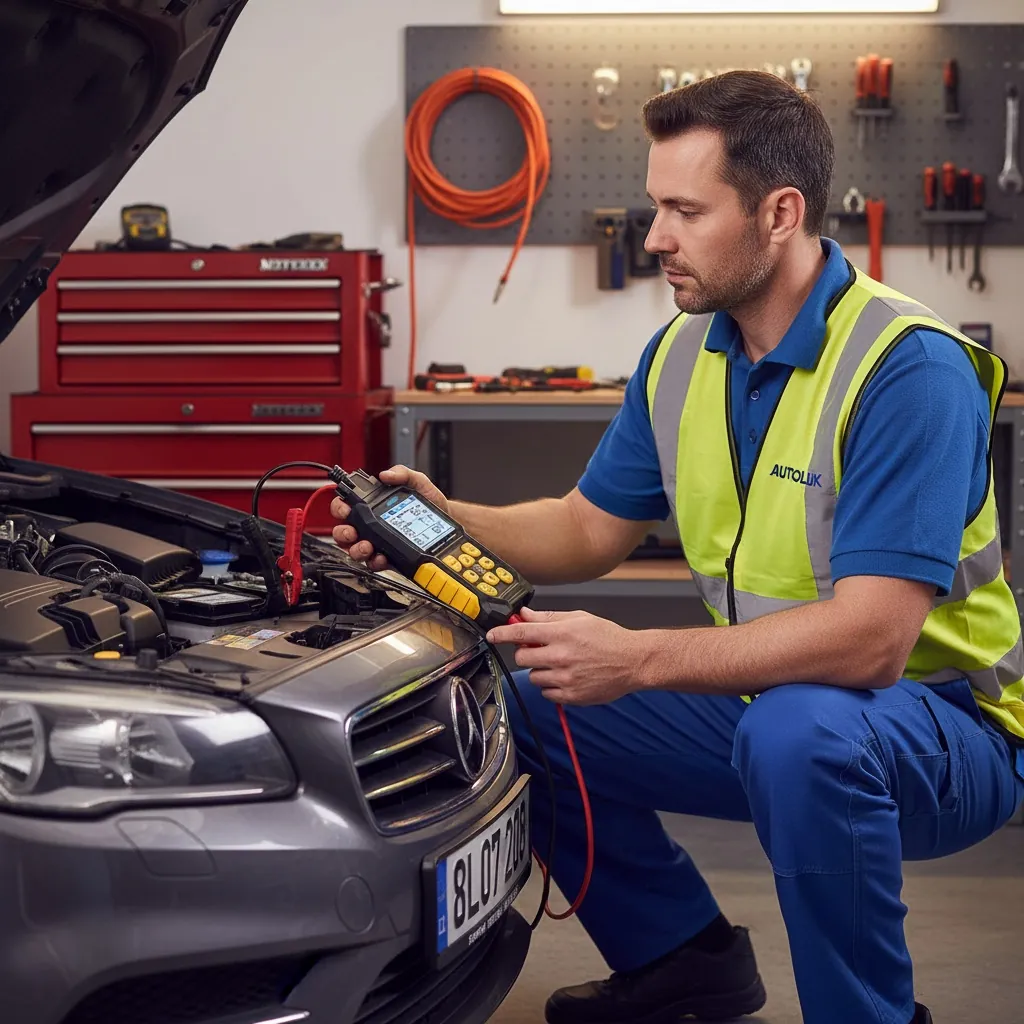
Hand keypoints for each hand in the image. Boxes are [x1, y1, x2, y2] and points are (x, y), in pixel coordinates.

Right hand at [330, 465, 449, 569]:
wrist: (447, 519)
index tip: (346, 510)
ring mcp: (377, 542)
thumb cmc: (429, 501)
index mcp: (371, 505)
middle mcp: (370, 524)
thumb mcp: (417, 481)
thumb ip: (402, 473)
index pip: (345, 505)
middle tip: (353, 532)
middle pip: (344, 531)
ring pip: (355, 549)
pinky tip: (382, 556)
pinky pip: (374, 562)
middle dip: (344, 533)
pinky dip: (375, 561)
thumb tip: (386, 474)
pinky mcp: (388, 556)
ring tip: (367, 547)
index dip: (340, 507)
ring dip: (357, 550)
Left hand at [487, 607, 644, 705]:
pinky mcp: (571, 695)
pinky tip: (566, 677)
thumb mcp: (579, 618)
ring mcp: (565, 678)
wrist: (633, 661)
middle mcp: (561, 656)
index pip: (521, 633)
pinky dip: (551, 686)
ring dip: (540, 671)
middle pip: (522, 658)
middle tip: (539, 650)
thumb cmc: (609, 638)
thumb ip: (549, 618)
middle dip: (526, 654)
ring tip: (560, 664)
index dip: (502, 633)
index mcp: (561, 634)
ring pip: (533, 677)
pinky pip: (546, 693)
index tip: (492, 635)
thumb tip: (525, 615)